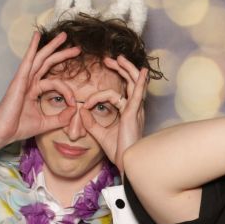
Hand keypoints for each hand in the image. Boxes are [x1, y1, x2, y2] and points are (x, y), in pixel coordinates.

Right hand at [0, 32, 81, 151]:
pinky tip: (37, 36)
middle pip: (48, 63)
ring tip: (64, 36)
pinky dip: (32, 48)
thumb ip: (62, 118)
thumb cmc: (19, 128)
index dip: (67, 91)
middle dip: (62, 53)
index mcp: (34, 90)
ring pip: (40, 58)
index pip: (55, 83)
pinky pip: (28, 61)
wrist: (3, 132)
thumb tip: (75, 110)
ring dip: (52, 46)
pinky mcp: (19, 80)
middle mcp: (29, 81)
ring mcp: (23, 79)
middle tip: (77, 48)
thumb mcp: (47, 123)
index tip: (73, 103)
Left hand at [80, 55, 148, 171]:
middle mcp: (134, 109)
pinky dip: (140, 82)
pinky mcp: (133, 114)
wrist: (127, 164)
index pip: (118, 94)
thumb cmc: (118, 152)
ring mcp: (135, 110)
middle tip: (110, 59)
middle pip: (131, 83)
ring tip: (118, 59)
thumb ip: (91, 123)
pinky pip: (137, 95)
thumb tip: (82, 111)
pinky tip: (143, 72)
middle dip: (121, 69)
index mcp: (128, 113)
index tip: (86, 104)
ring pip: (134, 84)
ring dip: (127, 69)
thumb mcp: (100, 134)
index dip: (99, 94)